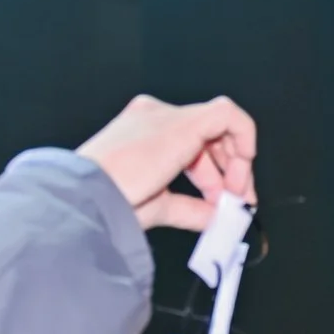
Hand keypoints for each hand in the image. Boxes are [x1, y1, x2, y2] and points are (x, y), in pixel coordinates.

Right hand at [75, 95, 257, 229]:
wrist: (88, 199)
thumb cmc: (107, 204)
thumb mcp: (157, 206)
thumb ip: (189, 208)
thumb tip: (215, 218)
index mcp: (143, 132)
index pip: (191, 145)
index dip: (215, 174)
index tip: (224, 202)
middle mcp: (154, 117)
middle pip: (209, 135)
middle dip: (230, 170)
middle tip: (238, 201)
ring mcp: (167, 116)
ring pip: (221, 124)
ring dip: (238, 161)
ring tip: (237, 195)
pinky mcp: (183, 123)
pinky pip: (228, 115)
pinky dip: (244, 141)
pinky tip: (240, 172)